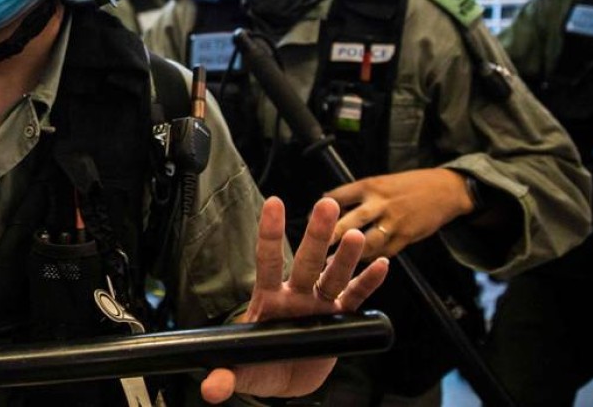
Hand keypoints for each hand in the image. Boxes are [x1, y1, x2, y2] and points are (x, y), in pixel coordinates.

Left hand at [199, 197, 388, 403]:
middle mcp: (296, 294)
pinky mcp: (340, 321)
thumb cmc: (263, 364)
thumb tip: (211, 390)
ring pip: (334, 275)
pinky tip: (381, 265)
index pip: (267, 260)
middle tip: (327, 203)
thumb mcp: (244, 372)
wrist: (287, 378)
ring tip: (356, 236)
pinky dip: (369, 283)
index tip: (273, 203)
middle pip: (307, 260)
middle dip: (316, 234)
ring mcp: (320, 304)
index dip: (270, 233)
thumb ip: (227, 376)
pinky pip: (356, 299)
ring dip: (345, 257)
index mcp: (269, 298)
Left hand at [325, 168, 473, 259]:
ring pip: (368, 241)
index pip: (338, 196)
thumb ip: (358, 194)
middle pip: (351, 220)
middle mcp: (380, 203)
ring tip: (333, 263)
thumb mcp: (381, 182)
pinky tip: (360, 264)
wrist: (446, 189)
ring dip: (350, 254)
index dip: (323, 210)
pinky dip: (371, 259)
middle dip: (331, 235)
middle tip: (315, 247)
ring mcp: (394, 221)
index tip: (312, 221)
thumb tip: (329, 203)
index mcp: (370, 186)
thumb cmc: (409, 185)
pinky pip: (385, 251)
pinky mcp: (406, 236)